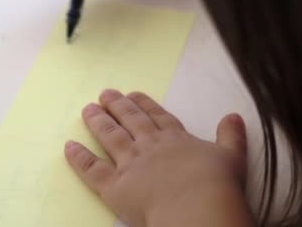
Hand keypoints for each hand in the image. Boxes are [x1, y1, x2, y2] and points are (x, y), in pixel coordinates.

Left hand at [64, 90, 253, 226]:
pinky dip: (79, 157)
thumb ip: (231, 136)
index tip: (134, 94)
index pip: (157, 116)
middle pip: (130, 120)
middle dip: (117, 105)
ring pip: (110, 136)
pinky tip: (68, 146)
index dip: (144, 104)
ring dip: (98, 121)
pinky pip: (92, 169)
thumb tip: (233, 116)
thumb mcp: (232, 157)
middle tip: (105, 93)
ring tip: (88, 109)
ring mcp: (130, 163)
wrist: (198, 207)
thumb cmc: (217, 185)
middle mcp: (150, 146)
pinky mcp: (115, 186)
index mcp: (175, 139)